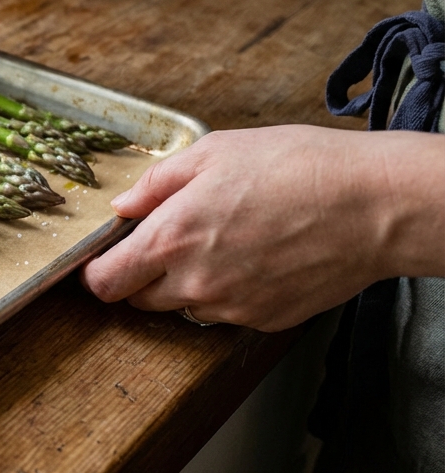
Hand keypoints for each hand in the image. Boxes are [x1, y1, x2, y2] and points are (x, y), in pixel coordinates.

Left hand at [80, 125, 444, 331]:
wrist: (374, 204)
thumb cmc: (297, 167)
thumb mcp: (214, 152)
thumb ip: (157, 183)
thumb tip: (123, 205)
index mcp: (170, 240)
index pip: (103, 283)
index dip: (98, 272)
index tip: (106, 258)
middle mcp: (193, 284)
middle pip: (138, 300)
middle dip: (142, 275)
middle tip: (171, 240)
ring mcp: (230, 308)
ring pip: (183, 308)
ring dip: (186, 285)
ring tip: (224, 243)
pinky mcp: (264, 321)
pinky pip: (227, 313)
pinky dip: (229, 293)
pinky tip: (256, 258)